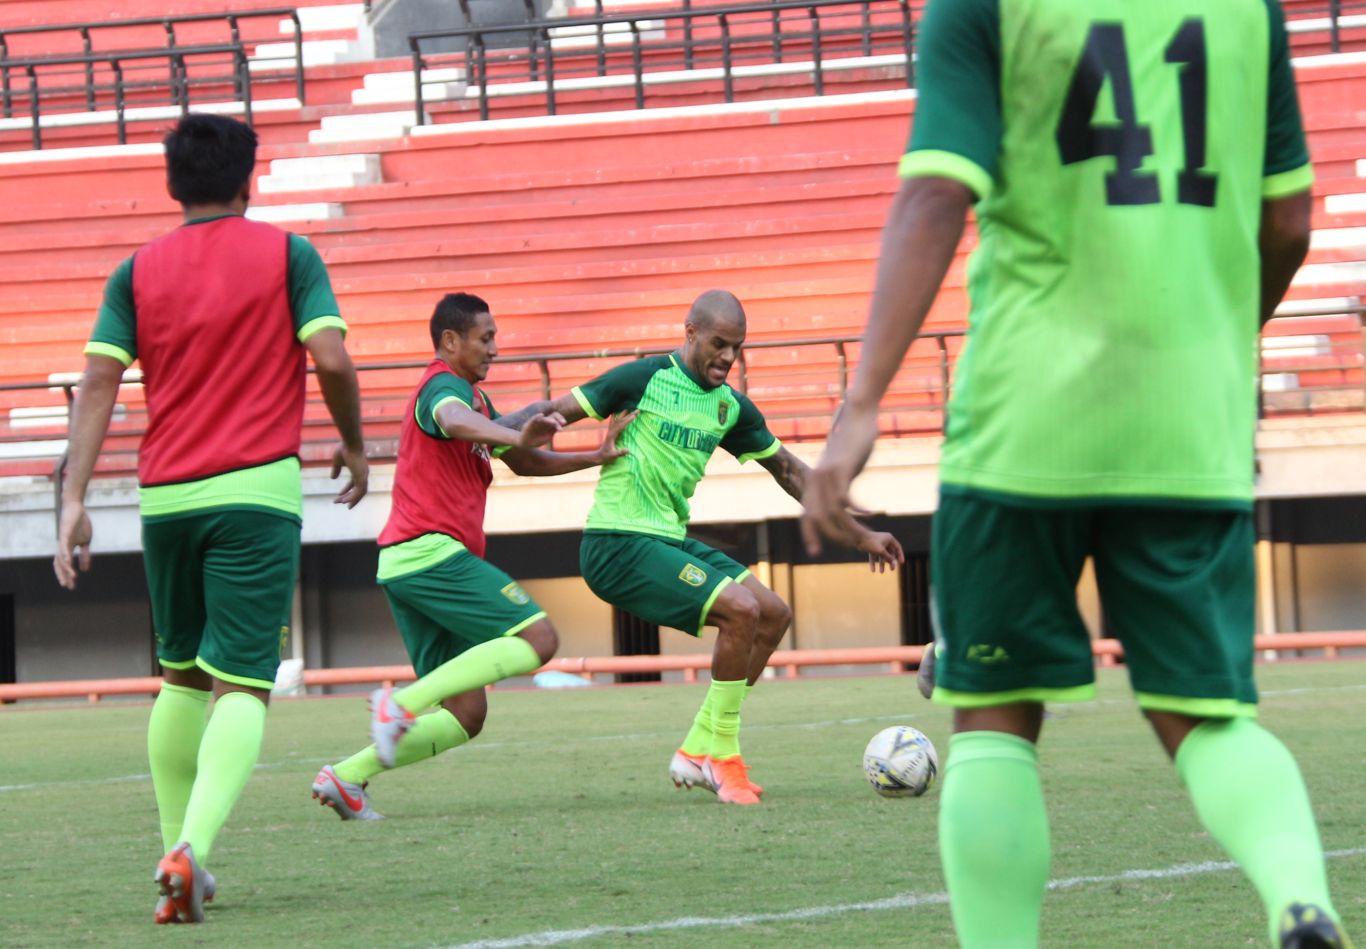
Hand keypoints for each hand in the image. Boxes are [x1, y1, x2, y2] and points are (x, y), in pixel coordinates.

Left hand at [53, 500, 92, 589]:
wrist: (76, 508)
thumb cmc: (80, 523)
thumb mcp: (86, 542)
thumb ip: (85, 555)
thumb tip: (85, 569)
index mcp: (67, 548)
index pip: (64, 565)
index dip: (66, 575)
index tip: (71, 586)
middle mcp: (62, 546)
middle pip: (60, 564)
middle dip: (64, 576)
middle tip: (69, 586)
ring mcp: (62, 540)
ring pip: (61, 557)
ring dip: (66, 568)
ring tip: (73, 577)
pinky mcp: (65, 533)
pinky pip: (63, 546)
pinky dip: (65, 554)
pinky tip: (68, 561)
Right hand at [331, 443, 368, 507]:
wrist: (350, 442)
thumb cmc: (344, 448)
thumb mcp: (337, 461)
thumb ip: (336, 470)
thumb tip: (333, 478)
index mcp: (359, 470)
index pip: (354, 484)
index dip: (347, 490)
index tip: (339, 495)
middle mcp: (363, 474)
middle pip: (358, 490)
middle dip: (350, 497)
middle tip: (340, 503)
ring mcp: (364, 475)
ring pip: (359, 493)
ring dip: (350, 499)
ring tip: (340, 503)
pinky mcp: (362, 476)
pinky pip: (359, 491)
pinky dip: (352, 497)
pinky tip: (344, 501)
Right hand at [519, 412, 565, 449]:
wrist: (526, 443)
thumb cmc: (537, 440)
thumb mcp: (547, 437)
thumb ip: (552, 431)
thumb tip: (559, 428)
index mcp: (548, 423)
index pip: (555, 417)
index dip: (560, 418)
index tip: (563, 423)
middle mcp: (543, 421)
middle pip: (552, 416)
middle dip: (558, 418)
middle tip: (563, 423)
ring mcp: (537, 422)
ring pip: (544, 418)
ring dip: (550, 420)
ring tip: (554, 423)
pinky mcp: (529, 424)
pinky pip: (534, 419)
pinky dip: (537, 416)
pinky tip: (541, 415)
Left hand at [596, 410, 636, 463]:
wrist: (599, 456)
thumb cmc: (606, 456)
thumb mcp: (613, 456)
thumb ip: (620, 453)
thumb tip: (628, 450)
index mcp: (612, 435)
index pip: (621, 426)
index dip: (627, 421)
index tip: (634, 416)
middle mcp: (611, 431)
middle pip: (620, 421)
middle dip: (629, 415)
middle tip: (637, 410)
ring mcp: (611, 431)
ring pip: (617, 420)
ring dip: (623, 414)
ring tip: (629, 408)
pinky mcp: (611, 432)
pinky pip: (614, 422)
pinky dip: (616, 417)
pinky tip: (617, 413)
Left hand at [800, 401, 879, 554]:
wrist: (857, 417)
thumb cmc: (852, 443)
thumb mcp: (842, 468)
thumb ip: (839, 486)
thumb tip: (842, 505)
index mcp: (813, 482)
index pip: (806, 515)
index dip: (809, 534)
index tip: (815, 552)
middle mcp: (815, 480)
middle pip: (818, 519)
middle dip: (835, 537)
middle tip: (855, 545)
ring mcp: (827, 474)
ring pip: (835, 513)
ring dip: (852, 528)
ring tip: (869, 535)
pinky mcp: (841, 469)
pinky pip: (847, 499)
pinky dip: (860, 510)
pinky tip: (873, 511)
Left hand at [859, 530, 903, 572]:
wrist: (858, 538)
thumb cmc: (871, 542)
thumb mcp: (881, 551)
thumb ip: (888, 558)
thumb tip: (894, 564)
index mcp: (889, 539)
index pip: (897, 548)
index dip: (900, 555)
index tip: (901, 563)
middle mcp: (885, 541)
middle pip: (890, 553)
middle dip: (890, 562)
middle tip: (891, 569)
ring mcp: (878, 544)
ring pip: (882, 556)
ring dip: (882, 564)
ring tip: (881, 572)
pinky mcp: (872, 548)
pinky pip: (874, 556)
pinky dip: (874, 562)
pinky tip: (872, 570)